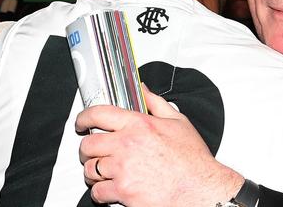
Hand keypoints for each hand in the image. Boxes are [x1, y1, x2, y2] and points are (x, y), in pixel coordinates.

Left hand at [76, 85, 243, 206]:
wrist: (201, 190)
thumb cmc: (193, 160)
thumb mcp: (178, 122)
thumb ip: (155, 103)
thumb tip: (143, 89)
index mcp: (139, 124)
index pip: (98, 114)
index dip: (84, 118)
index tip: (82, 123)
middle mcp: (127, 145)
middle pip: (88, 144)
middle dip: (87, 149)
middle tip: (93, 153)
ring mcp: (123, 170)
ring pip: (90, 170)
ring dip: (93, 172)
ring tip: (103, 172)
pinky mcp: (123, 192)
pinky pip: (97, 192)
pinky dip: (100, 192)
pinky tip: (109, 188)